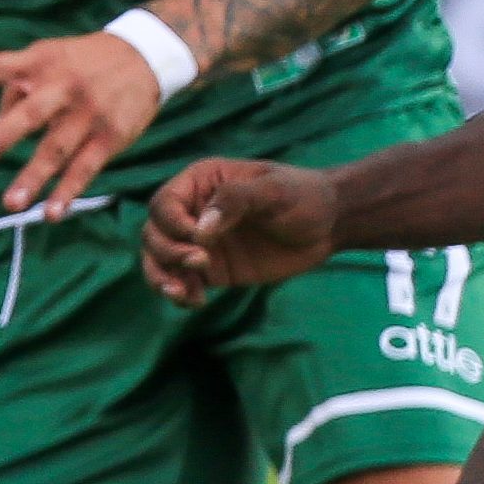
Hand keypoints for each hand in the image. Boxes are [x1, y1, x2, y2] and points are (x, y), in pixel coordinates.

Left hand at [0, 28, 166, 213]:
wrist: (145, 56)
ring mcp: (88, 113)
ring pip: (58, 148)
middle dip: (6, 133)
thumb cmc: (82, 61)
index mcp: (40, 63)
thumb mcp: (48, 57)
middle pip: (32, 113)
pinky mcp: (110, 137)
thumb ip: (16, 89)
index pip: (0, 65)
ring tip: (10, 204)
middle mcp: (62, 87)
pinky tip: (51, 213)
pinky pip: (85, 168)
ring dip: (34, 177)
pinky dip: (68, 192)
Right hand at [141, 158, 340, 302]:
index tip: (199, 238)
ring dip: (163, 278)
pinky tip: (196, 301)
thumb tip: (200, 228)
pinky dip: (180, 294)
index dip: (172, 223)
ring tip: (186, 293)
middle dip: (168, 252)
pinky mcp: (212, 269)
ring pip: (159, 260)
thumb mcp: (274, 190)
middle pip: (154, 234)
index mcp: (201, 182)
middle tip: (201, 262)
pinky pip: (181, 282)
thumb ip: (236, 200)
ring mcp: (200, 242)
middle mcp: (193, 211)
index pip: (164, 204)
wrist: (329, 225)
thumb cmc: (303, 196)